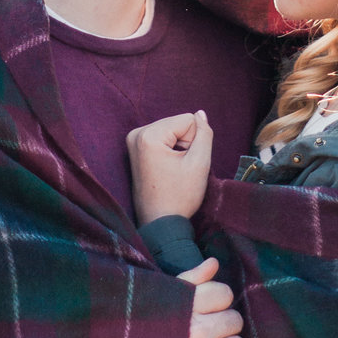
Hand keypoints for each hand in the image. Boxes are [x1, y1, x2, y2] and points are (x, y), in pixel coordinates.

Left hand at [126, 109, 213, 224]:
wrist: (160, 224)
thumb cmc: (180, 196)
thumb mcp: (200, 163)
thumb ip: (204, 133)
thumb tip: (200, 113)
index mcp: (148, 135)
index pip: (188, 120)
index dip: (194, 142)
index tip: (184, 165)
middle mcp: (136, 133)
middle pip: (178, 124)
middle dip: (185, 144)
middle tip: (177, 170)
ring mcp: (133, 141)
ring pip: (172, 131)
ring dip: (178, 148)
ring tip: (171, 171)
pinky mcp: (135, 148)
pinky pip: (163, 138)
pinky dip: (169, 152)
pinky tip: (165, 170)